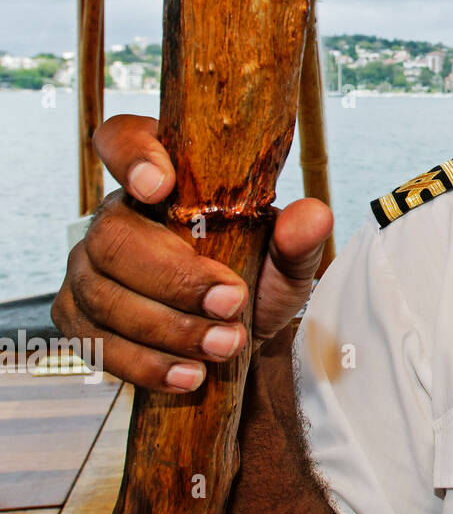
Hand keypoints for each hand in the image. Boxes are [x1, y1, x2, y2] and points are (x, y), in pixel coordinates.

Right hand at [51, 115, 333, 393]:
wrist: (236, 336)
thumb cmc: (256, 277)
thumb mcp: (287, 260)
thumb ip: (298, 238)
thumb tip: (313, 216)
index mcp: (163, 176)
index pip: (121, 138)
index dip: (131, 155)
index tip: (160, 184)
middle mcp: (115, 215)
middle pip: (113, 236)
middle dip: (174, 277)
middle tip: (230, 304)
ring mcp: (89, 268)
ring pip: (103, 293)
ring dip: (167, 328)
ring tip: (224, 345)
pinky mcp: (79, 318)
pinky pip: (95, 341)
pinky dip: (144, 363)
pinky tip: (188, 375)